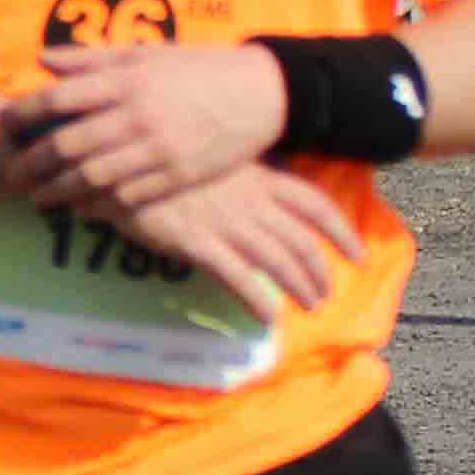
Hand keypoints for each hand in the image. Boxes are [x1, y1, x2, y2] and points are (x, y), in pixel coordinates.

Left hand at [2, 39, 293, 212]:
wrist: (265, 93)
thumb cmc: (200, 68)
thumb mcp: (148, 54)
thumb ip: (93, 59)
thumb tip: (42, 61)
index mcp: (127, 80)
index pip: (59, 98)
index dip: (24, 113)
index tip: (4, 124)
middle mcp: (138, 115)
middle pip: (69, 143)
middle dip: (33, 162)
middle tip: (12, 172)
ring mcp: (160, 148)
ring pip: (94, 177)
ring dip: (59, 191)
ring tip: (38, 199)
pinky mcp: (180, 175)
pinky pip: (129, 197)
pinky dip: (99, 206)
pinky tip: (81, 210)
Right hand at [106, 161, 363, 325]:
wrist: (116, 157)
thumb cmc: (161, 157)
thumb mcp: (211, 157)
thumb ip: (239, 175)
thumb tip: (261, 190)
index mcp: (257, 177)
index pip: (313, 203)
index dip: (341, 231)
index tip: (357, 254)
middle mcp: (249, 201)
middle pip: (301, 240)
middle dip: (320, 271)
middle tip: (326, 293)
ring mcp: (224, 222)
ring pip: (277, 261)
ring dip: (300, 287)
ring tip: (309, 307)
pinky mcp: (195, 242)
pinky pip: (237, 277)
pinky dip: (257, 300)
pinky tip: (267, 317)